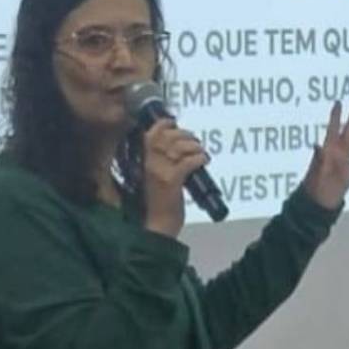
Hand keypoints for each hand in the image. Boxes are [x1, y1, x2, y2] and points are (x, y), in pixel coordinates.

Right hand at [142, 119, 209, 237]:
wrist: (158, 225)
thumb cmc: (159, 202)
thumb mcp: (154, 176)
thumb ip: (161, 161)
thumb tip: (178, 144)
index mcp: (144, 161)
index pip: (151, 133)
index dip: (164, 124)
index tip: (175, 123)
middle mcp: (149, 163)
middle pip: (168, 137)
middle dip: (185, 134)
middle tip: (195, 141)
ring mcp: (159, 171)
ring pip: (179, 147)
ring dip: (195, 146)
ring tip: (201, 152)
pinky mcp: (171, 181)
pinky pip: (188, 161)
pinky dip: (199, 158)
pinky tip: (204, 161)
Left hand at [303, 101, 348, 209]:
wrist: (315, 205)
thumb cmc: (314, 189)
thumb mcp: (316, 173)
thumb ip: (317, 159)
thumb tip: (317, 145)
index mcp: (328, 151)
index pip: (332, 129)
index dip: (335, 116)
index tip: (338, 102)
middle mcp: (336, 155)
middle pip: (347, 133)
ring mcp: (343, 165)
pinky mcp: (348, 178)